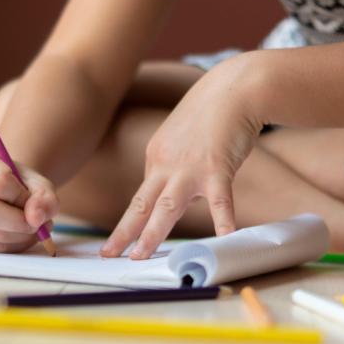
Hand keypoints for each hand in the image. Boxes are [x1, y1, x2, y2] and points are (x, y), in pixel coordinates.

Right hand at [0, 152, 58, 252]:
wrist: (6, 195)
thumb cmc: (21, 186)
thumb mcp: (38, 183)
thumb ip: (44, 197)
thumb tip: (36, 219)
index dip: (22, 196)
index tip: (31, 200)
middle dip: (19, 222)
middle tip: (37, 224)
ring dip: (21, 237)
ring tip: (33, 228)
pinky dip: (13, 247)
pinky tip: (20, 236)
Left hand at [101, 60, 262, 259]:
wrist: (235, 87)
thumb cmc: (212, 113)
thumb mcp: (180, 138)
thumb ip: (176, 165)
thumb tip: (179, 193)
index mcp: (156, 157)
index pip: (142, 196)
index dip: (132, 222)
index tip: (119, 242)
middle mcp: (166, 164)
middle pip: (140, 205)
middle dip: (123, 233)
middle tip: (108, 255)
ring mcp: (190, 167)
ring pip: (166, 207)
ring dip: (151, 234)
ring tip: (140, 256)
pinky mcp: (217, 167)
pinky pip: (219, 198)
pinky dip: (222, 217)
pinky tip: (225, 235)